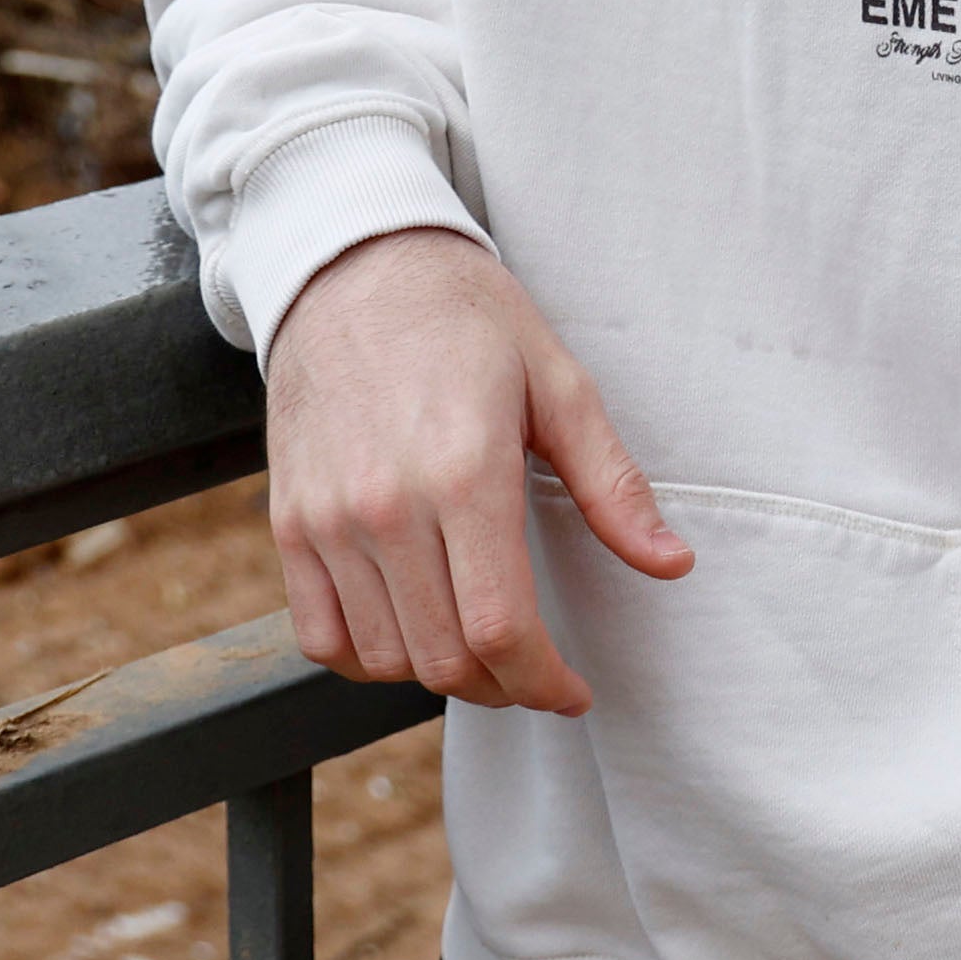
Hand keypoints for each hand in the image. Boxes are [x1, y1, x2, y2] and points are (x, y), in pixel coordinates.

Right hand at [262, 226, 690, 714]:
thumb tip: (672, 563)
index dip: (545, 682)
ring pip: (383, 658)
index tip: (573, 690)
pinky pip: (318, 636)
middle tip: (537, 673)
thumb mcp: (560, 384)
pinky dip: (365, 659)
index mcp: (464, 474)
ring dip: (440, 675)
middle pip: (444, 659)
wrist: (353, 268)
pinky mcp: (288, 523)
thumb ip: (612, 485)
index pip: (501, 629)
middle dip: (505, 687)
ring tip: (483, 651)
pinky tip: (410, 635)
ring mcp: (326, 521)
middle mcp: (385, 508)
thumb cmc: (467, 319)